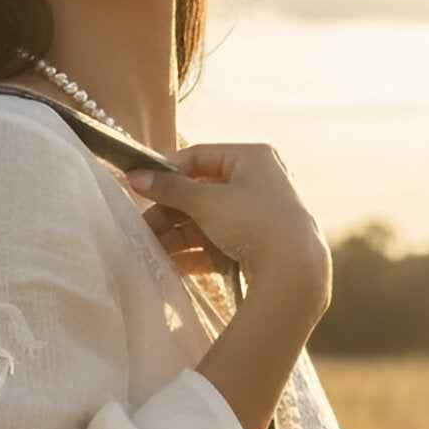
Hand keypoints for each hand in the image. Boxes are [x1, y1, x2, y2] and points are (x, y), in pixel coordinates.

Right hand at [120, 141, 330, 317]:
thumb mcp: (206, 201)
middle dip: (170, 211)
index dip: (167, 171)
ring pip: (207, 220)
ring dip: (177, 234)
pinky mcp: (257, 244)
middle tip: (142, 226)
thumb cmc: (252, 221)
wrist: (294, 271)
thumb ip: (170, 189)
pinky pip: (218, 242)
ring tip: (150, 247)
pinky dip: (194, 251)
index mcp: (251, 158)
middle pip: (201, 192)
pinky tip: (170, 262)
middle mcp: (258, 181)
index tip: (140, 186)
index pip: (199, 157)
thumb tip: (134, 176)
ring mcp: (258, 215)